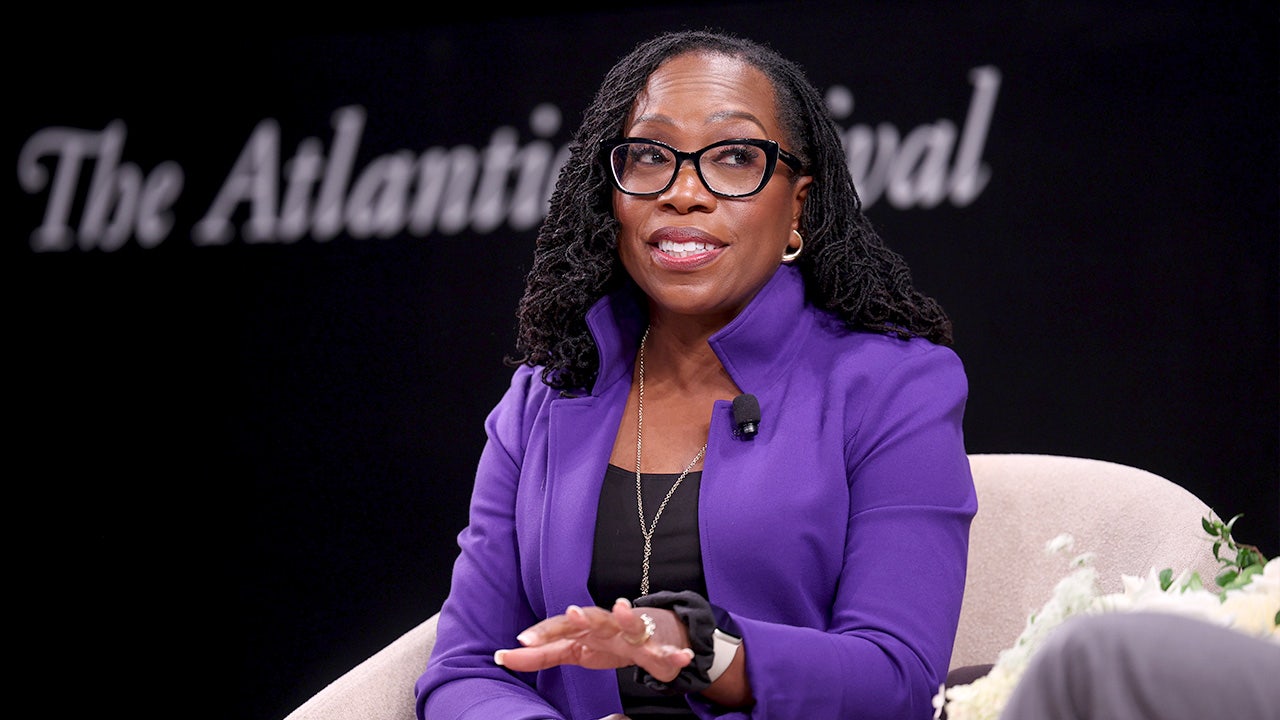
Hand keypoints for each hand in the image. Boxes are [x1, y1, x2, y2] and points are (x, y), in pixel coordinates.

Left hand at [494, 598, 693, 680]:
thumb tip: (500, 656)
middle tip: (572, 613)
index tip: (521, 642)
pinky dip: (678, 654)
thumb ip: (539, 655)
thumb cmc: (609, 641)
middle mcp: (610, 625)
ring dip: (626, 617)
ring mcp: (637, 633)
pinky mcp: (662, 648)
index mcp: (587, 627)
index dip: (544, 633)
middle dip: (583, 617)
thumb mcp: (573, 650)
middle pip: (593, 619)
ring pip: (632, 624)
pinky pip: (671, 652)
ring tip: (621, 609)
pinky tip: (684, 657)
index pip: (562, 627)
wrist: (657, 636)